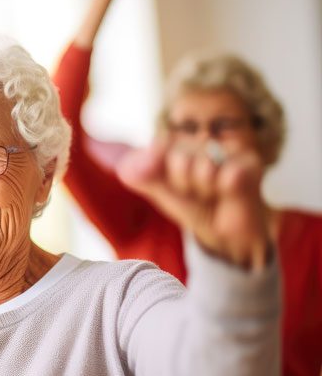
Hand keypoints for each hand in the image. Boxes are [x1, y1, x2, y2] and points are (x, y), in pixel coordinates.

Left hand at [117, 142, 270, 270]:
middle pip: (179, 158)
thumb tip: (126, 167)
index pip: (160, 147)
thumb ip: (139, 175)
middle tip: (196, 193)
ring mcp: (228, 148)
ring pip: (204, 167)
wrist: (226, 234)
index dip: (164, 174)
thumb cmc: (194, 208)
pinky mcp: (249, 161)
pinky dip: (227, 191)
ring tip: (212, 194)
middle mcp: (202, 140)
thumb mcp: (160, 193)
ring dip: (205, 189)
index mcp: (178, 143)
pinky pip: (229, 175)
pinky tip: (231, 193)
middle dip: (183, 184)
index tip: (174, 186)